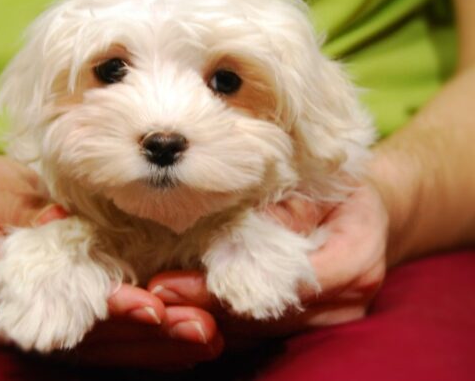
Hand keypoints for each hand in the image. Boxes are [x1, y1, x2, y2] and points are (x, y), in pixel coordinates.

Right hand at [0, 155, 222, 366]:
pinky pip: (93, 347)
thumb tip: (66, 220)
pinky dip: (136, 346)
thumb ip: (26, 204)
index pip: (52, 301)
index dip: (103, 308)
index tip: (152, 307)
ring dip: (150, 349)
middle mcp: (4, 321)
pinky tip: (177, 345)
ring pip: (92, 352)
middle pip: (81, 340)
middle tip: (199, 330)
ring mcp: (23, 333)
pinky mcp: (44, 331)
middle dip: (143, 337)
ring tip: (203, 340)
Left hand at [147, 180, 387, 348]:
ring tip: (159, 305)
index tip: (171, 283)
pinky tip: (186, 308)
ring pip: (260, 335)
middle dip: (206, 310)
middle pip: (266, 319)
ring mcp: (334, 320)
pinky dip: (223, 323)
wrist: (366, 212)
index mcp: (356, 260)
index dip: (223, 290)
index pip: (280, 286)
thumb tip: (239, 234)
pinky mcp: (314, 326)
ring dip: (208, 321)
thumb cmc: (340, 190)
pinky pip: (262, 334)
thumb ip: (287, 210)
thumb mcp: (319, 184)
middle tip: (153, 298)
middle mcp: (348, 302)